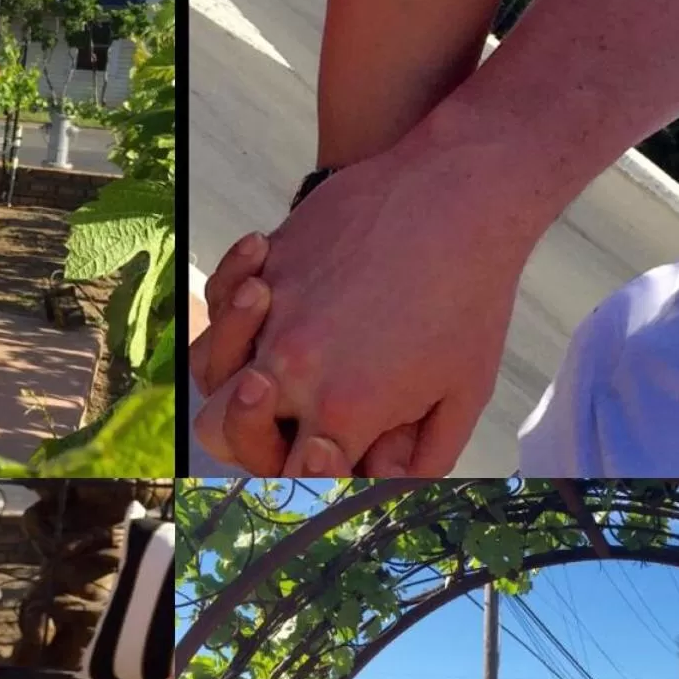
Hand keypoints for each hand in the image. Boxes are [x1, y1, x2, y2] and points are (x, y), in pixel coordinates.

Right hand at [193, 134, 529, 475]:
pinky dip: (229, 299)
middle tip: (280, 414)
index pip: (288, 475)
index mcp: (342, 412)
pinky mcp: (271, 262)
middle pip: (224, 434)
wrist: (459, 194)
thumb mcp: (463, 393)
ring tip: (265, 355)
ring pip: (207, 369)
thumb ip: (423, 456)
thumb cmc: (471, 299)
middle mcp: (293, 368)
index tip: (316, 459)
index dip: (295, 477)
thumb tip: (381, 484)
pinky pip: (219, 297)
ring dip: (228, 368)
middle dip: (247, 436)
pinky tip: (262, 288)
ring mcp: (273, 312)